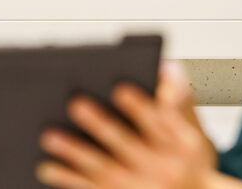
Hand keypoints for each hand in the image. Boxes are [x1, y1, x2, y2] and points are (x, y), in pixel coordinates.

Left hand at [36, 61, 216, 188]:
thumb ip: (180, 96)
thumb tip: (163, 65)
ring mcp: (140, 188)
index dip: (140, 106)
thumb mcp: (195, 127)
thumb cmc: (188, 156)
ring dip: (75, 153)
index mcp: (182, 143)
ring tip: (49, 136)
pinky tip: (46, 167)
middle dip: (100, 124)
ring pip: (104, 170)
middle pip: (126, 144)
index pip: (161, 121)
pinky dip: (68, 180)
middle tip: (75, 103)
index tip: (119, 88)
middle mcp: (163, 168)